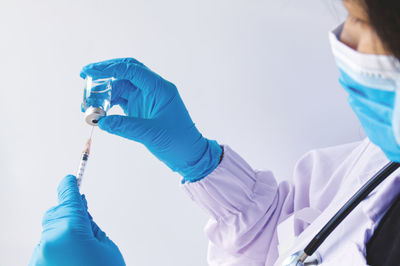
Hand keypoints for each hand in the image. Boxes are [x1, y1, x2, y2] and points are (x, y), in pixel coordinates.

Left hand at [29, 175, 124, 265]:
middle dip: (69, 215)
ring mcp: (41, 255)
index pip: (69, 198)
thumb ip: (91, 226)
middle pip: (57, 213)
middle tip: (86, 226)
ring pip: (51, 230)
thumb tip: (81, 214)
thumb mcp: (106, 246)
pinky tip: (71, 257)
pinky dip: (58, 247)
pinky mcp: (37, 264)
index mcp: (71, 231)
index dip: (71, 186)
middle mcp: (50, 242)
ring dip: (64, 233)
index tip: (70, 178)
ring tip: (81, 250)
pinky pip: (47, 246)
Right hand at [80, 58, 221, 181]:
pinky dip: (108, 103)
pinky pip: (121, 99)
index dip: (110, 68)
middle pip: (125, 72)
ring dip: (103, 92)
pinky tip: (98, 112)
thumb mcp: (152, 134)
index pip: (132, 70)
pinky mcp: (141, 108)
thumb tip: (100, 122)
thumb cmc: (178, 142)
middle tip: (84, 77)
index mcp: (160, 89)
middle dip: (104, 73)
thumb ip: (125, 127)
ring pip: (120, 86)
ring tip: (87, 104)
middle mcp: (153, 89)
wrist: (189, 154)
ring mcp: (146, 98)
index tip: (90, 71)